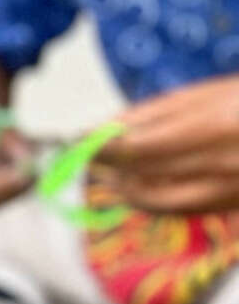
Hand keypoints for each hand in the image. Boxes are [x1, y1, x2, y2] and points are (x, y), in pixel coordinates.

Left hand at [99, 75, 238, 213]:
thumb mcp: (207, 93)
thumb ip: (155, 113)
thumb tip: (106, 130)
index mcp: (215, 127)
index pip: (139, 147)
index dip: (103, 146)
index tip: (79, 139)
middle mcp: (223, 164)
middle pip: (144, 174)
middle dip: (108, 165)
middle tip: (86, 153)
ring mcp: (229, 190)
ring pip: (158, 201)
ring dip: (126, 187)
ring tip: (110, 172)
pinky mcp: (231, 205)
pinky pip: (180, 210)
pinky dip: (153, 200)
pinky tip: (140, 185)